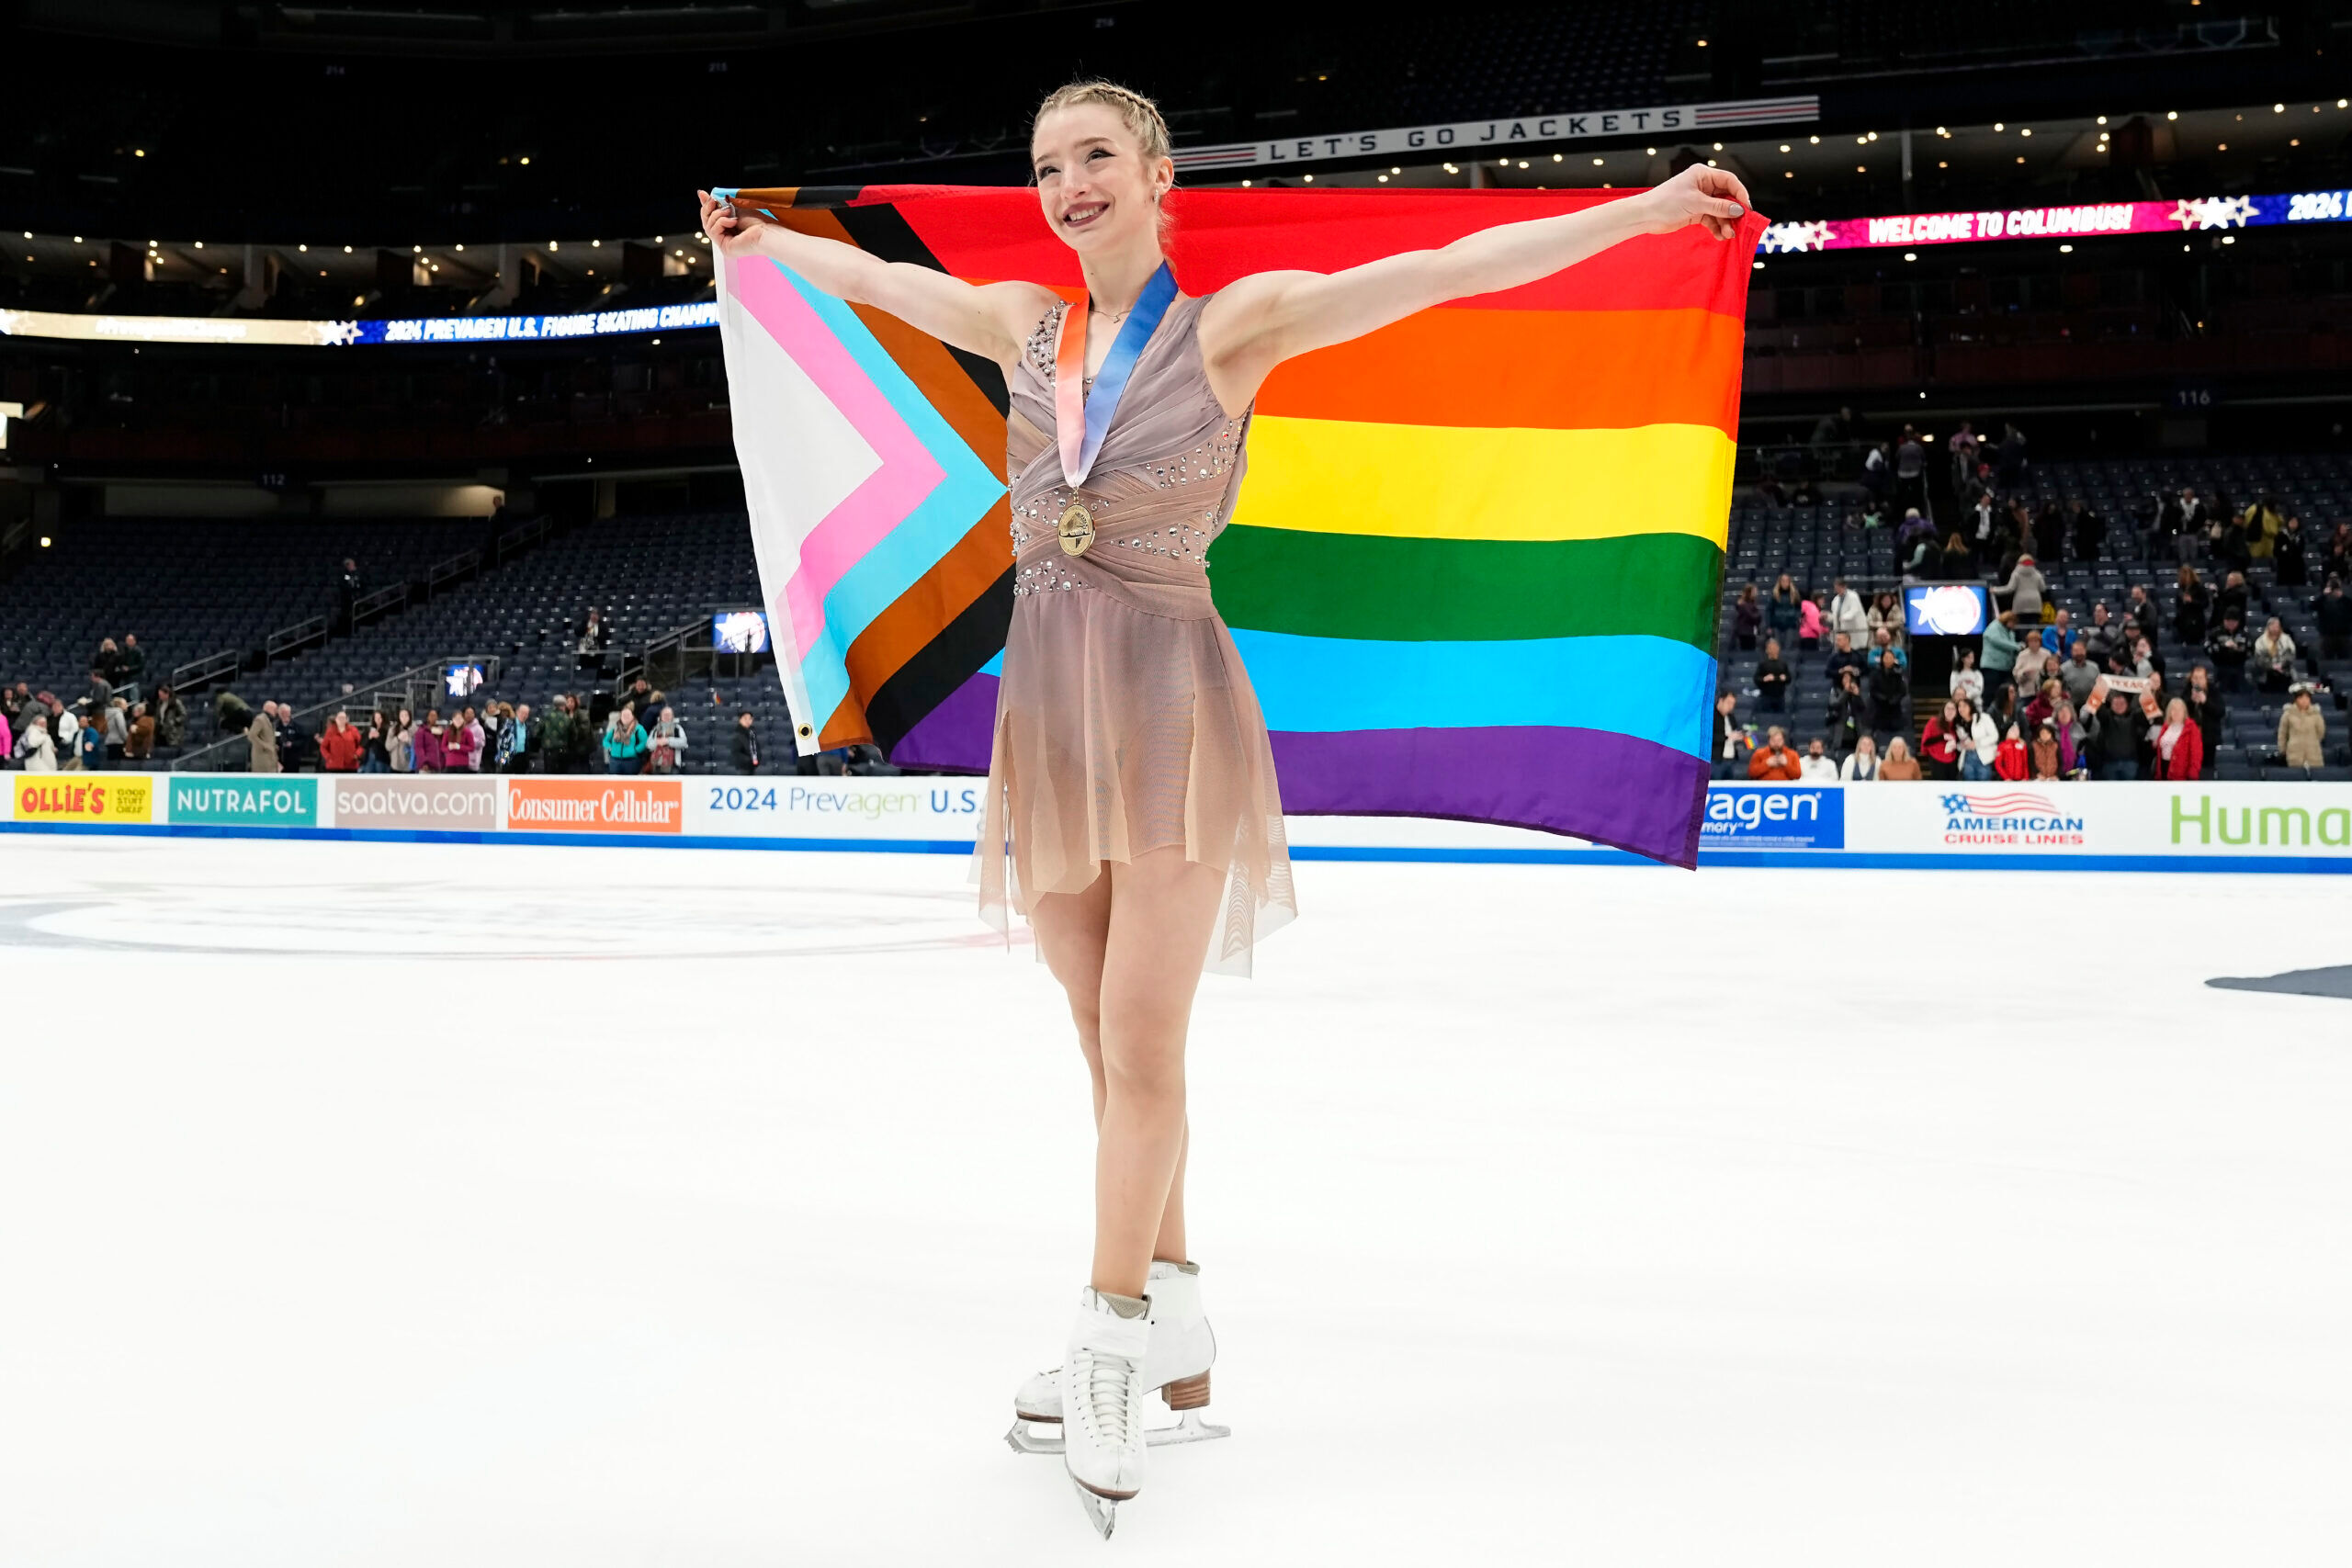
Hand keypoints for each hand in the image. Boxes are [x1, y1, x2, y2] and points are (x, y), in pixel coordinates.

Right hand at [698, 190, 766, 257]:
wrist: (767, 231)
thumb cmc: (758, 222)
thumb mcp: (734, 208)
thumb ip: (719, 204)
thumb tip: (701, 194)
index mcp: (729, 230)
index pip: (711, 219)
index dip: (706, 207)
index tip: (703, 194)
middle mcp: (726, 238)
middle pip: (706, 223)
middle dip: (708, 209)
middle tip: (714, 200)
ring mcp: (725, 245)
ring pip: (708, 226)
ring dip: (717, 215)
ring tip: (729, 212)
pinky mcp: (725, 249)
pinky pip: (713, 232)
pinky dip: (721, 222)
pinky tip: (733, 221)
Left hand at [1634, 162, 1752, 240]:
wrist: (1645, 216)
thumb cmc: (1666, 202)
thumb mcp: (1696, 203)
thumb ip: (1718, 207)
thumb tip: (1738, 210)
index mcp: (1703, 175)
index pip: (1729, 181)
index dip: (1740, 193)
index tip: (1746, 208)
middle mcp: (1703, 185)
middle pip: (1727, 197)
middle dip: (1733, 212)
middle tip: (1739, 225)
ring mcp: (1700, 199)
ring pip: (1720, 210)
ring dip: (1725, 222)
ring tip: (1728, 234)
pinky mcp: (1695, 212)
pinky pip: (1711, 219)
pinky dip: (1716, 227)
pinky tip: (1720, 236)